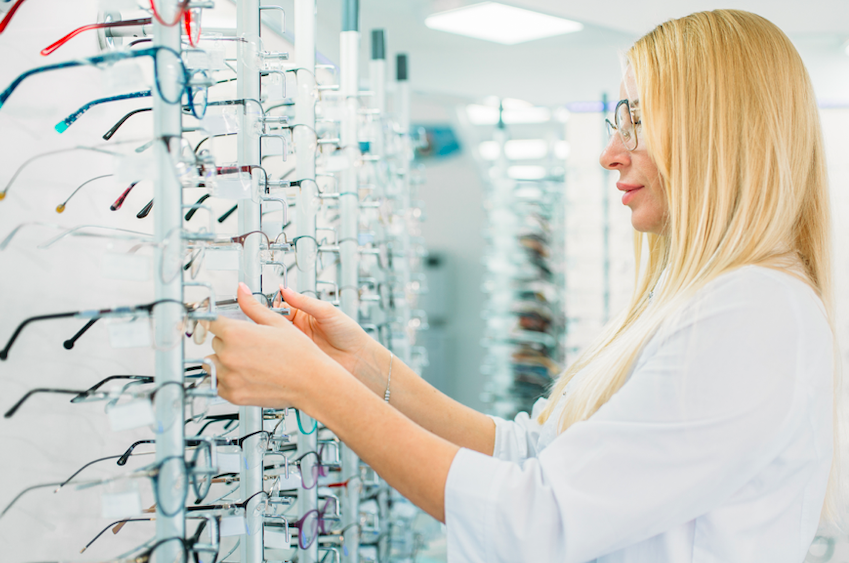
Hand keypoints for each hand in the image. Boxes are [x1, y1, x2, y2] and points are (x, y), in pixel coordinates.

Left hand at [205, 283, 338, 408]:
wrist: (311, 382)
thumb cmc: (299, 354)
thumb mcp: (276, 322)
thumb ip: (252, 305)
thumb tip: (241, 290)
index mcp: (236, 333)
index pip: (212, 323)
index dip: (222, 323)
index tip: (226, 326)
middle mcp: (228, 355)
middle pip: (215, 343)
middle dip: (228, 342)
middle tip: (251, 346)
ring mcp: (229, 377)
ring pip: (214, 364)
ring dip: (225, 362)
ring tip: (250, 362)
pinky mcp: (232, 394)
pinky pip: (218, 384)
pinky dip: (228, 380)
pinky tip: (247, 376)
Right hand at [274, 285, 380, 382]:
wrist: (358, 358)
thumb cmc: (349, 333)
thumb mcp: (327, 312)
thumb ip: (305, 302)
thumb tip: (286, 290)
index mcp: (305, 314)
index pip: (282, 306)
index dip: (273, 307)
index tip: (264, 308)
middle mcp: (299, 328)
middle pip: (276, 322)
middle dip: (269, 322)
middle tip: (263, 323)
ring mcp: (298, 343)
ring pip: (277, 338)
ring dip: (272, 337)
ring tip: (268, 336)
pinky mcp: (298, 358)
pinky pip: (283, 353)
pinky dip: (278, 351)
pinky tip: (275, 350)